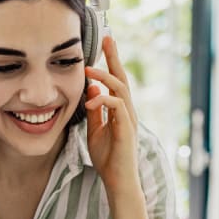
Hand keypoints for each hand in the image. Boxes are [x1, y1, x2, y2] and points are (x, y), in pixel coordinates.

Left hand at [83, 36, 139, 197]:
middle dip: (115, 58)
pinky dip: (103, 101)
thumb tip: (92, 89)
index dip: (111, 62)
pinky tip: (91, 102)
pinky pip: (117, 107)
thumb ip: (95, 111)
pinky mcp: (126, 130)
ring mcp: (129, 120)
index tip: (105, 44)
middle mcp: (128, 111)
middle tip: (108, 38)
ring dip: (105, 77)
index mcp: (121, 110)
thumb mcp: (95, 130)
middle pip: (123, 78)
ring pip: (121, 89)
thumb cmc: (108, 158)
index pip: (117, 80)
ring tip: (90, 70)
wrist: (117, 181)